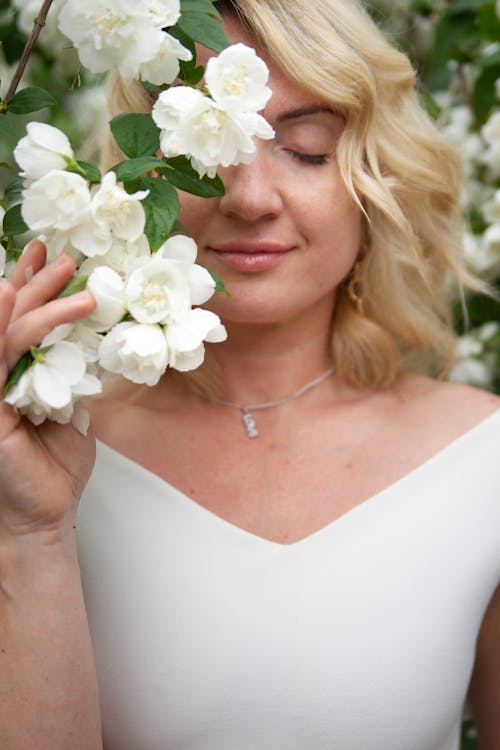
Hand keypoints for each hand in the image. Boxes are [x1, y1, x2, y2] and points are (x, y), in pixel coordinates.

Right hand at [0, 241, 96, 537]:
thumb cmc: (57, 464)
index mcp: (17, 372)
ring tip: (68, 273)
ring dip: (36, 297)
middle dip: (37, 281)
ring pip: (6, 330)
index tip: (55, 256)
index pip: (20, 320)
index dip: (33, 286)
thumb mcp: (73, 408)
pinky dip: (1, 326)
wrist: (46, 512)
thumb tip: (93, 341)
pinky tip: (9, 297)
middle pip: (12, 317)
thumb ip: (74, 374)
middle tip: (65, 256)